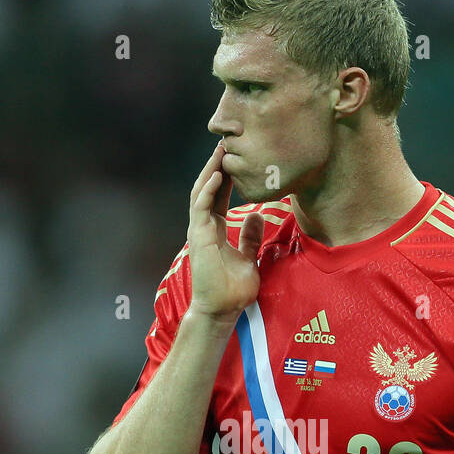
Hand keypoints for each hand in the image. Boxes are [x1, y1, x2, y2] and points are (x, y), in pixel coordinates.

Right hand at [186, 140, 263, 320]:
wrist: (222, 309)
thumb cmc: (233, 289)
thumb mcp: (248, 257)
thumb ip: (249, 237)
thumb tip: (255, 216)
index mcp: (215, 230)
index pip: (219, 196)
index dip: (228, 176)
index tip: (238, 157)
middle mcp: (204, 227)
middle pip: (209, 189)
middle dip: (217, 166)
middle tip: (229, 143)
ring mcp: (199, 231)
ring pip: (202, 193)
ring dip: (211, 172)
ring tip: (221, 151)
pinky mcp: (198, 238)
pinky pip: (201, 208)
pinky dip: (208, 191)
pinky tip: (217, 176)